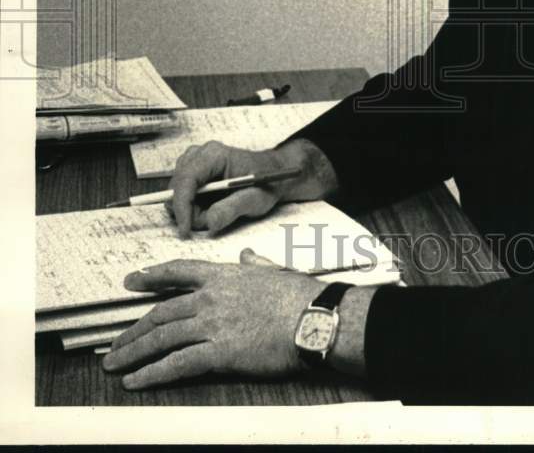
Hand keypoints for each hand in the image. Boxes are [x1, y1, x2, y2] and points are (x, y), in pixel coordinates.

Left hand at [101, 250, 322, 389]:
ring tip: (115, 364)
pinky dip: (152, 373)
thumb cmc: (301, 297)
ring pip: (161, 337)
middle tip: (115, 342)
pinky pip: (176, 364)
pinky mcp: (218, 352)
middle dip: (134, 329)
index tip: (131, 281)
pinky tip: (136, 381)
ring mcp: (212, 324)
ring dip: (133, 352)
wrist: (314, 318)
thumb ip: (256, 265)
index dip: (152, 277)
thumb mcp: (275, 271)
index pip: (179, 272)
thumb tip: (248, 256)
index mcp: (225, 276)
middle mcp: (212, 297)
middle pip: (162, 311)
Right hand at [166, 137, 338, 238]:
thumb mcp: (255, 199)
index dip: (182, 206)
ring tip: (216, 211)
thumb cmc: (266, 183)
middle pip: (178, 186)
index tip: (185, 229)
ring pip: (178, 191)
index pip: (187, 179)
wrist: (272, 174)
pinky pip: (182, 193)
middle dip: (189, 210)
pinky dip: (192, 206)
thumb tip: (208, 222)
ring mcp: (195, 161)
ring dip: (191, 209)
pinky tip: (210, 206)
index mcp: (215, 155)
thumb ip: (232, 209)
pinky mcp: (193, 171)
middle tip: (209, 221)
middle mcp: (201, 153)